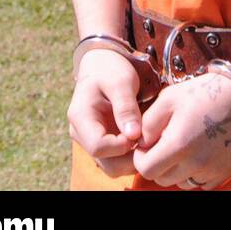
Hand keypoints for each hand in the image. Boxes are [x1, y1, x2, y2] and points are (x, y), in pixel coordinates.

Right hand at [67, 50, 143, 177]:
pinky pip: (116, 158)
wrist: (103, 64)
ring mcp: (91, 139)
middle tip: (150, 140)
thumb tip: (133, 135)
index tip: (140, 132)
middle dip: (129, 156)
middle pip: (105, 161)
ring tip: (149, 139)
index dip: (122, 144)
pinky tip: (144, 139)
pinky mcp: (102, 140)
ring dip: (131, 158)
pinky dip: (130, 154)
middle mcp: (81, 133)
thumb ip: (126, 107)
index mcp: (80, 117)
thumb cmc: (111, 69)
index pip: (98, 146)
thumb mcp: (121, 82)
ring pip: (111, 165)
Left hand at [132, 72, 230, 189]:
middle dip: (159, 163)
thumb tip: (139, 144)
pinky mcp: (225, 172)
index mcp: (178, 144)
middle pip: (162, 179)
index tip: (150, 143)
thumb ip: (147, 123)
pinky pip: (201, 183)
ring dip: (178, 169)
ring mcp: (212, 170)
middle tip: (168, 142)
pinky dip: (197, 172)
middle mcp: (195, 163)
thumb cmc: (205, 92)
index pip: (146, 169)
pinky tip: (202, 151)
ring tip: (187, 145)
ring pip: (181, 182)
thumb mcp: (170, 98)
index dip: (142, 157)